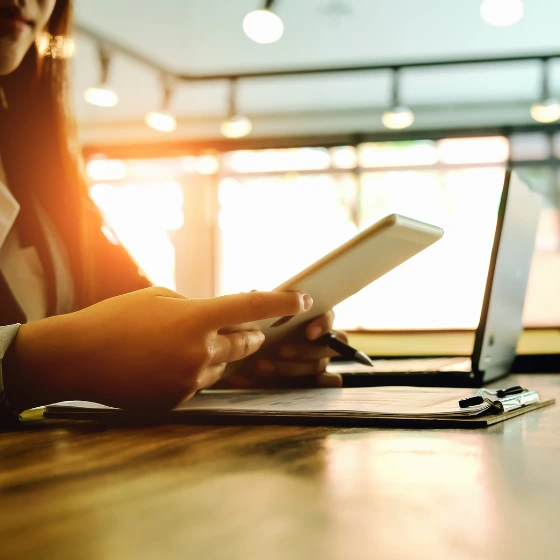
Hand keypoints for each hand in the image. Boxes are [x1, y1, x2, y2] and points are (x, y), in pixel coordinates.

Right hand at [4, 287, 312, 410]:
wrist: (77, 357)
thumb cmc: (116, 318)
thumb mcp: (160, 298)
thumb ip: (196, 308)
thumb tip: (218, 317)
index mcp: (196, 318)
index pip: (252, 307)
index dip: (282, 302)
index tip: (303, 299)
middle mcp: (200, 352)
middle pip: (247, 344)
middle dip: (251, 334)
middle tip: (248, 328)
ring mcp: (190, 381)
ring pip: (223, 367)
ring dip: (217, 356)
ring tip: (182, 347)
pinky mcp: (178, 402)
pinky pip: (201, 385)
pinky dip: (194, 373)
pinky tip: (165, 365)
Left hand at [224, 310, 345, 388]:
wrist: (243, 363)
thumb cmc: (254, 333)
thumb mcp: (253, 318)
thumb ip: (258, 306)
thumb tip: (254, 293)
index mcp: (311, 319)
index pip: (328, 316)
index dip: (322, 324)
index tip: (309, 332)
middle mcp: (320, 340)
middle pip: (326, 345)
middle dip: (304, 349)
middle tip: (281, 350)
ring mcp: (318, 361)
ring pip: (319, 365)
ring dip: (293, 367)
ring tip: (263, 366)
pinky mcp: (314, 382)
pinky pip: (328, 384)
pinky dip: (318, 385)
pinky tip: (297, 387)